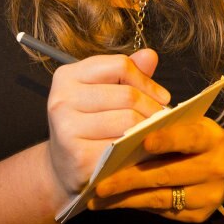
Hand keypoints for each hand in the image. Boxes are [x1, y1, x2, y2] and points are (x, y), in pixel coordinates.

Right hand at [45, 49, 170, 200]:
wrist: (64, 167)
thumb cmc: (88, 125)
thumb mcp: (102, 92)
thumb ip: (126, 74)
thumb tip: (150, 55)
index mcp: (67, 75)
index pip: (119, 65)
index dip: (146, 81)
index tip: (161, 96)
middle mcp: (62, 99)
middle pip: (127, 95)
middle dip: (153, 108)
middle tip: (162, 119)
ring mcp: (67, 128)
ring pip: (128, 120)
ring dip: (148, 128)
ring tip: (153, 132)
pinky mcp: (79, 156)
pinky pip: (123, 146)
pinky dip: (138, 148)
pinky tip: (141, 149)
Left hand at [88, 119, 223, 221]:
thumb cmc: (199, 140)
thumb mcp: (192, 126)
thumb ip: (168, 130)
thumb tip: (126, 139)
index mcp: (212, 139)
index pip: (189, 138)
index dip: (168, 140)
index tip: (144, 141)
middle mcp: (214, 168)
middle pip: (168, 174)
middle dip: (130, 179)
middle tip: (100, 184)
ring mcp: (208, 195)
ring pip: (160, 197)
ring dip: (126, 198)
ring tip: (98, 198)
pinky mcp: (198, 215)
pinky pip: (162, 210)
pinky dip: (136, 205)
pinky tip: (114, 203)